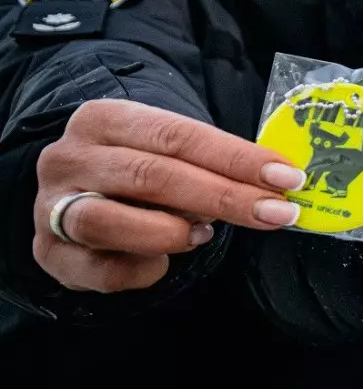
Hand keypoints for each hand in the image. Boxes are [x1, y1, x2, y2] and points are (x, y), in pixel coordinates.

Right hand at [33, 99, 306, 292]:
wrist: (76, 196)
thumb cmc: (141, 170)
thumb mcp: (171, 152)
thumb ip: (212, 163)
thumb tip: (279, 184)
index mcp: (104, 119)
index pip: (177, 134)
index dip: (236, 158)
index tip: (287, 177)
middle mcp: (69, 158)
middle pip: (151, 175)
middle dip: (224, 197)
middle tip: (277, 214)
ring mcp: (50, 206)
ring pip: (107, 220)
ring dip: (170, 232)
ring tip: (205, 236)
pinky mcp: (49, 254)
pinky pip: (100, 269)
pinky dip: (142, 268)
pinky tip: (164, 261)